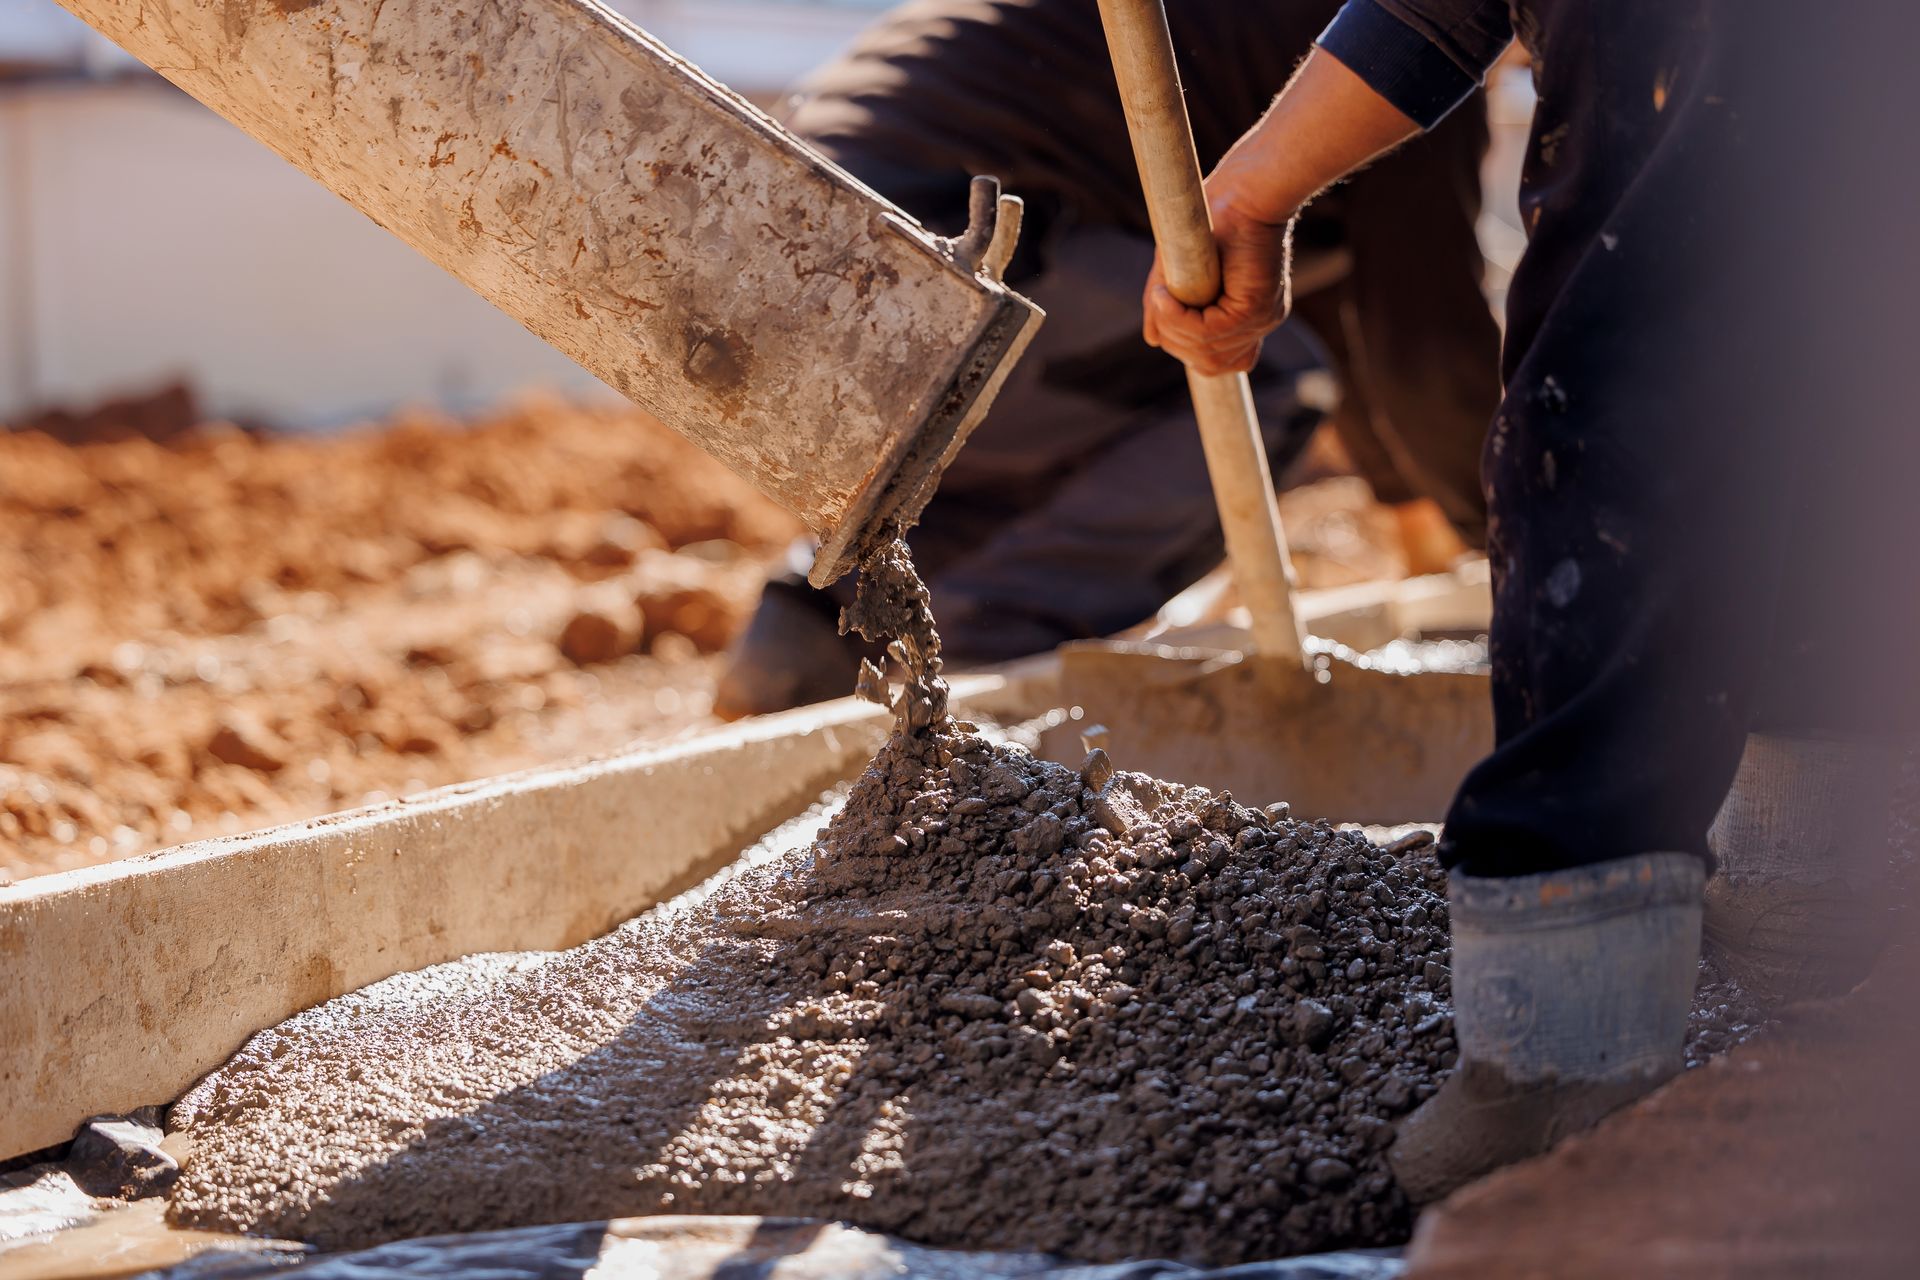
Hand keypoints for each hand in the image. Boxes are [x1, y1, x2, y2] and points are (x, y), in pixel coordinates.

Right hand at [1141, 194, 1293, 376]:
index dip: (1188, 350)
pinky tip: (1165, 297)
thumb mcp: (1181, 271)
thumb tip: (1153, 339)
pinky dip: (1179, 319)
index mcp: (1247, 319)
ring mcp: (1260, 319)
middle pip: (1209, 363)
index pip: (1219, 362)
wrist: (1245, 191)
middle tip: (1159, 304)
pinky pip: (1208, 333)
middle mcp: (1258, 324)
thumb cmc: (1214, 220)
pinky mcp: (1255, 307)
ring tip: (1160, 298)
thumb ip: (1168, 307)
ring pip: (1206, 353)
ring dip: (1173, 328)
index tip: (1168, 324)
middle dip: (1175, 340)